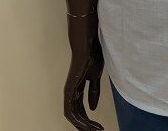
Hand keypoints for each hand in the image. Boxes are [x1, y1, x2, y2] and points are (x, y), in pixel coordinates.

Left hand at [64, 11, 104, 129]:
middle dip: (86, 125)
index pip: (81, 108)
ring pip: (72, 115)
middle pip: (76, 114)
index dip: (89, 119)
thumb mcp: (96, 77)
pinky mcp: (69, 89)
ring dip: (83, 125)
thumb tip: (92, 108)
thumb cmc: (92, 56)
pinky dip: (78, 119)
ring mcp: (69, 91)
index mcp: (78, 88)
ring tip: (95, 130)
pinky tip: (86, 124)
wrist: (88, 46)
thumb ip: (94, 92)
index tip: (99, 126)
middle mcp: (71, 91)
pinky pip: (70, 110)